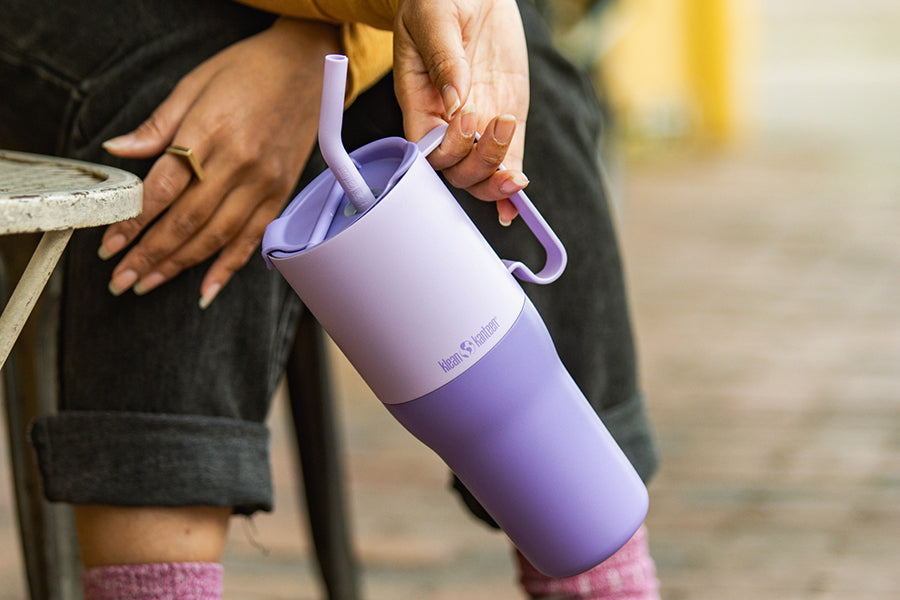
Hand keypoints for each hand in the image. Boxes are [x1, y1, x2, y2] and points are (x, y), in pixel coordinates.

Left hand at [100, 18, 339, 306]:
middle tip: (120, 278)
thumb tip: (117, 150)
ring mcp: (263, 182)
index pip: (163, 188)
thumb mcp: (194, 84)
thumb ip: (157, 125)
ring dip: (179, 265)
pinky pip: (253, 238)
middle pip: (186, 221)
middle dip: (149, 254)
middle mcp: (238, 163)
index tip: (110, 244)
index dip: (133, 222)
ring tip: (148, 284)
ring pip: (216, 236)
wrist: (308, 68)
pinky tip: (206, 289)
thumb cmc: (249, 70)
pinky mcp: (281, 193)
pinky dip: (228, 267)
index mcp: (210, 131)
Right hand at [393, 0, 529, 224]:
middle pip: (456, 171)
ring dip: (497, 176)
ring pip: (480, 175)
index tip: (469, 115)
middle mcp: (446, 121)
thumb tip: (456, 100)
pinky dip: (511, 187)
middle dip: (478, 162)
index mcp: (420, 102)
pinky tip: (518, 196)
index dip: (449, 145)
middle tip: (498, 123)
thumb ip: (443, 58)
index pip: (429, 149)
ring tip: (511, 145)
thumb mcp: (435, 17)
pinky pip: (506, 162)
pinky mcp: (505, 122)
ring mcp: (477, 126)